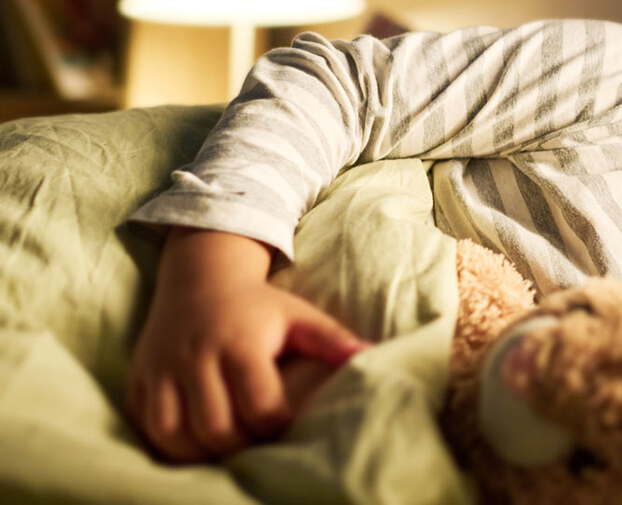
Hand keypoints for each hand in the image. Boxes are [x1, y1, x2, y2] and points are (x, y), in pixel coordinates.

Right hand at [125, 228, 368, 462]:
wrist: (199, 277)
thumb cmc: (259, 306)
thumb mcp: (299, 316)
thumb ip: (333, 340)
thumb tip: (373, 355)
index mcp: (240, 343)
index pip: (260, 406)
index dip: (278, 427)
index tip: (288, 426)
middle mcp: (196, 356)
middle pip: (216, 427)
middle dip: (241, 446)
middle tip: (257, 444)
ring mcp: (162, 368)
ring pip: (174, 433)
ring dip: (202, 452)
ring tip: (226, 447)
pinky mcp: (139, 378)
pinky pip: (147, 427)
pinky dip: (170, 445)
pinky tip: (195, 443)